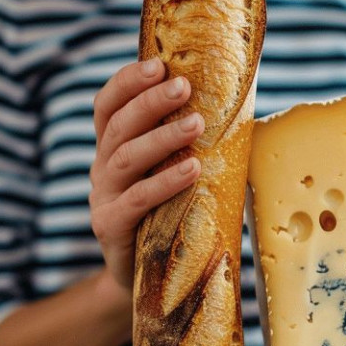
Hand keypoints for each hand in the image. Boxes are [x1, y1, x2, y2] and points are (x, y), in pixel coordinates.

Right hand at [90, 59, 203, 288]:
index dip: (128, 82)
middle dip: (150, 101)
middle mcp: (101, 168)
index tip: (158, 64)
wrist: (150, 282)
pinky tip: (191, 170)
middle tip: (183, 86)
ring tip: (196, 124)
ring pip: (125, 158)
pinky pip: (136, 200)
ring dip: (162, 137)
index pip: (108, 105)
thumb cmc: (172, 217)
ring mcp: (102, 198)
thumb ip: (191, 146)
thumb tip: (243, 109)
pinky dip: (164, 183)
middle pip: (118, 125)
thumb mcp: (175, 175)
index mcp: (113, 148)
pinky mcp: (110, 228)